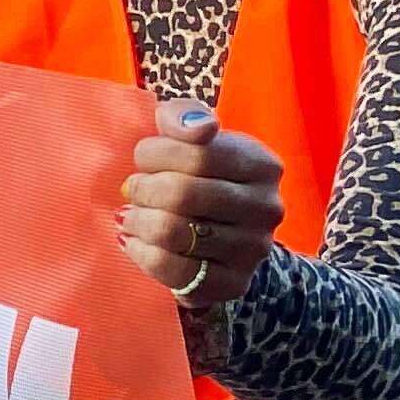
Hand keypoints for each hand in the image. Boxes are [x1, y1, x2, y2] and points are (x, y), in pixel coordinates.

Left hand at [118, 101, 283, 311]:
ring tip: (133, 215)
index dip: (154, 154)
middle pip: (182, 194)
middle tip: (133, 189)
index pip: (197, 153)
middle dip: (142, 189)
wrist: (216, 229)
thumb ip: (184, 116)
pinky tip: (136, 241)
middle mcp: (267, 208)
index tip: (143, 158)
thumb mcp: (188, 133)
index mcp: (262, 165)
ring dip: (138, 220)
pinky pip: (171, 268)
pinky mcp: (232, 283)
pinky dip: (141, 252)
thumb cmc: (194, 171)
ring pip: (172, 232)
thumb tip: (200, 127)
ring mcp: (253, 249)